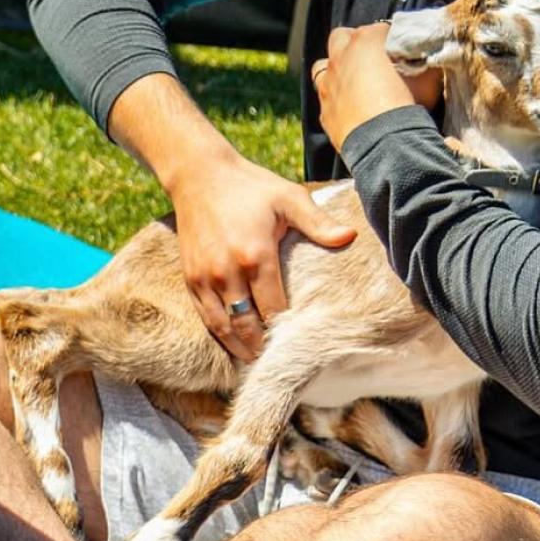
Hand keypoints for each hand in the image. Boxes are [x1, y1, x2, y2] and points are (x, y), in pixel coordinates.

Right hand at [171, 147, 356, 360]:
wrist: (198, 175)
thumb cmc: (249, 186)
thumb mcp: (288, 198)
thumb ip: (317, 223)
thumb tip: (349, 237)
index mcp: (256, 255)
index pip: (274, 309)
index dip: (288, 331)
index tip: (304, 346)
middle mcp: (227, 272)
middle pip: (248, 326)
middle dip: (264, 349)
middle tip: (283, 365)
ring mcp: (205, 278)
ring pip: (223, 328)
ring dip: (241, 349)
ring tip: (260, 362)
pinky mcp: (190, 278)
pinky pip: (205, 317)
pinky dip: (220, 335)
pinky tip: (234, 344)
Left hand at [312, 23, 440, 151]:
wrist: (386, 144)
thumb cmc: (408, 105)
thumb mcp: (427, 79)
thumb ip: (425, 64)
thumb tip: (428, 62)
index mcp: (364, 43)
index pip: (377, 29)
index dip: (389, 37)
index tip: (399, 48)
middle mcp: (340, 60)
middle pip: (341, 37)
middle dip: (354, 41)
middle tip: (371, 55)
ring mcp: (328, 86)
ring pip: (322, 67)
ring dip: (337, 69)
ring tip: (354, 80)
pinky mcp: (325, 112)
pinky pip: (327, 100)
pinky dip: (337, 100)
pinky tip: (351, 108)